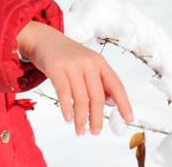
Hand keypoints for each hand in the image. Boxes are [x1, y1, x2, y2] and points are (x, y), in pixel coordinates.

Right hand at [16, 21, 133, 135]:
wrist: (43, 38)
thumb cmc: (66, 55)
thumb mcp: (87, 63)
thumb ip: (99, 81)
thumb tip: (112, 103)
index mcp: (99, 62)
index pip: (116, 85)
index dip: (124, 104)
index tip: (128, 119)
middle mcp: (88, 62)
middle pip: (97, 96)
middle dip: (98, 118)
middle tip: (96, 132)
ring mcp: (71, 65)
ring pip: (81, 98)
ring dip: (81, 118)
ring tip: (80, 130)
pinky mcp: (55, 67)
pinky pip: (64, 93)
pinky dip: (67, 108)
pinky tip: (68, 118)